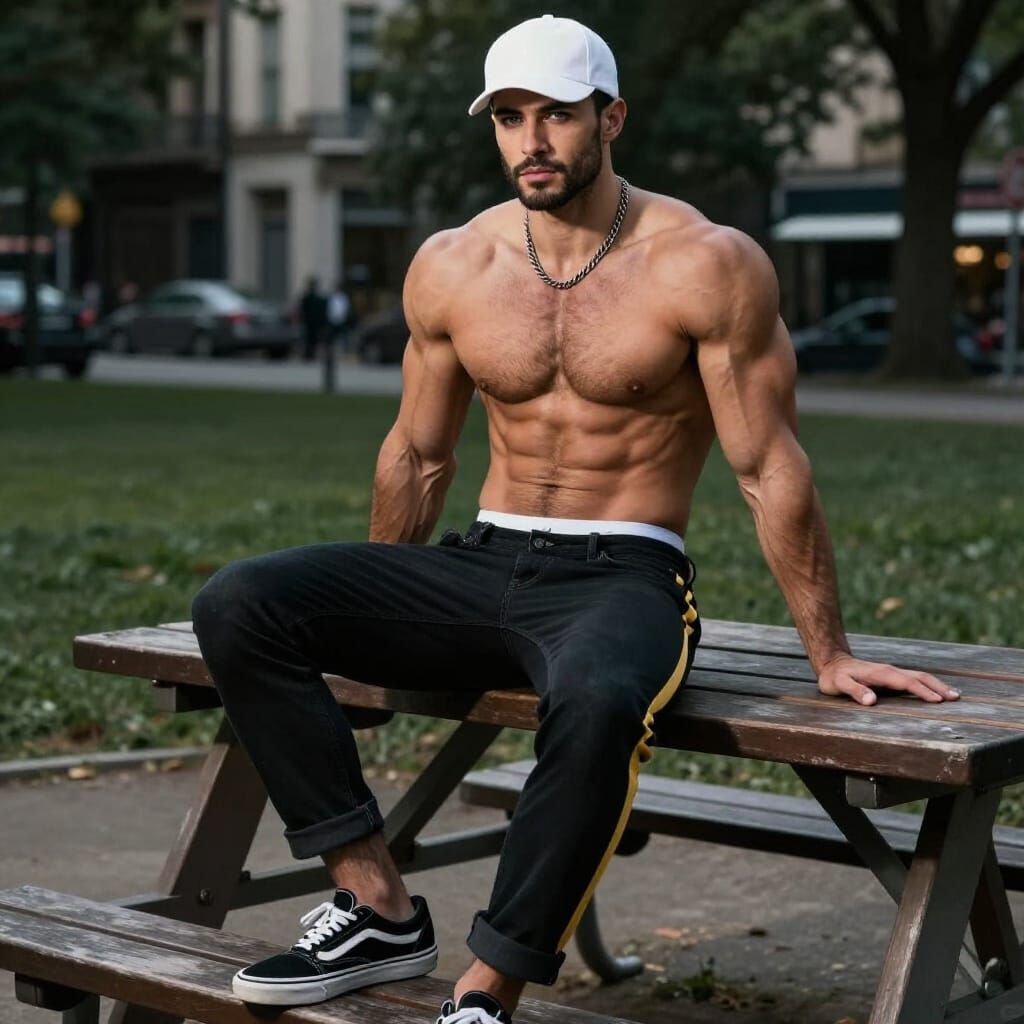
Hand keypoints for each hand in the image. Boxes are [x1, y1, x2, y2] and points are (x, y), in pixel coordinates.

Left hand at [817, 653, 960, 706]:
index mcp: (881, 673)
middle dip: (938, 686)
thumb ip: (854, 690)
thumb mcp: (839, 684)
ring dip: (937, 685)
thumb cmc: (834, 677)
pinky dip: (928, 685)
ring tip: (954, 695)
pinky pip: (914, 680)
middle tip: (956, 697)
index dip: (922, 691)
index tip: (938, 700)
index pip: (906, 682)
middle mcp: (890, 671)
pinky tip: (936, 692)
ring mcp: (892, 673)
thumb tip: (871, 701)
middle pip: (919, 677)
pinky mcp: (891, 677)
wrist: (832, 663)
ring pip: (919, 677)